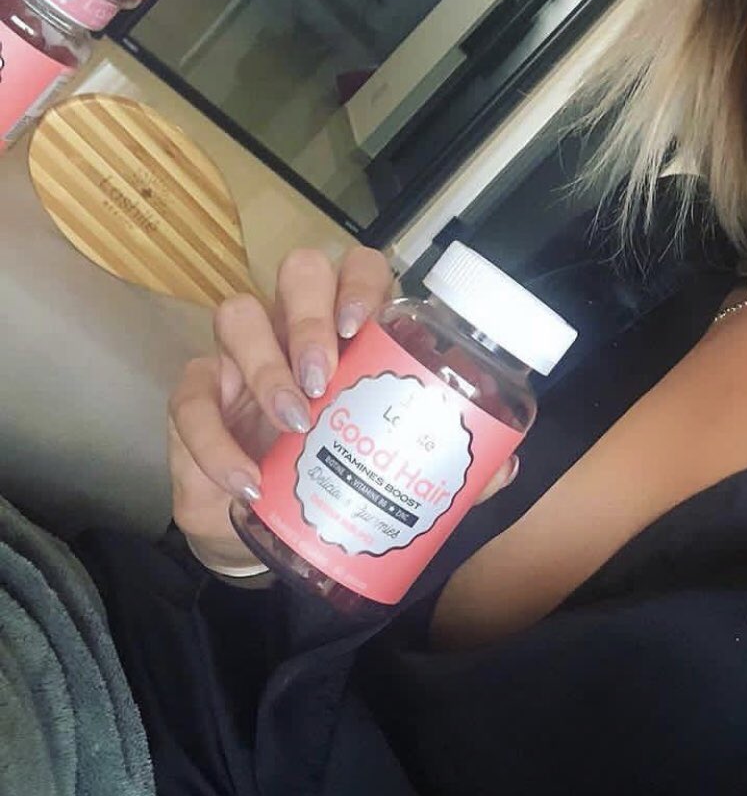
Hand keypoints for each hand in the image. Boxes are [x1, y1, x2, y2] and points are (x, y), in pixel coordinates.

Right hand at [168, 246, 519, 573]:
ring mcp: (238, 355)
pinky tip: (249, 481)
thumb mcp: (394, 467)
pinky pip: (192, 400)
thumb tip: (505, 464)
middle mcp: (294, 324)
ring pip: (238, 314)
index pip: (358, 269)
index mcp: (350, 328)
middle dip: (311, 316)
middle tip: (326, 376)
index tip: (362, 325)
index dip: (360, 283)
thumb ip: (451, 465)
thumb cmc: (337, 471)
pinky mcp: (196, 396)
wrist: (268, 527)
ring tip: (294, 420)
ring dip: (266, 364)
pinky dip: (219, 443)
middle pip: (299, 271)